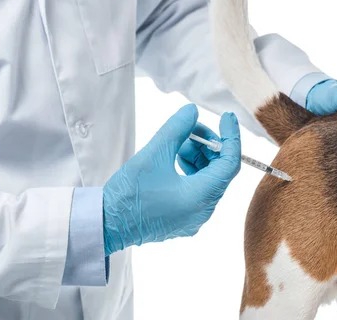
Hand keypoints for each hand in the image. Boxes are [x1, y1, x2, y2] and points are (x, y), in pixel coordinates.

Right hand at [102, 104, 240, 254]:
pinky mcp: (183, 219)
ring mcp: (193, 218)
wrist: (106, 223)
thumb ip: (178, 129)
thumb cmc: (128, 193)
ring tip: (178, 145)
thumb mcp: (154, 153)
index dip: (230, 137)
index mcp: (201, 198)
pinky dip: (192, 172)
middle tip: (191, 129)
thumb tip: (192, 112)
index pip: (230, 163)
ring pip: (209, 180)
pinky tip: (174, 160)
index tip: (226, 118)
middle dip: (208, 146)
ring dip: (199, 158)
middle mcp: (203, 212)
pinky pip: (198, 191)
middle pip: (220, 171)